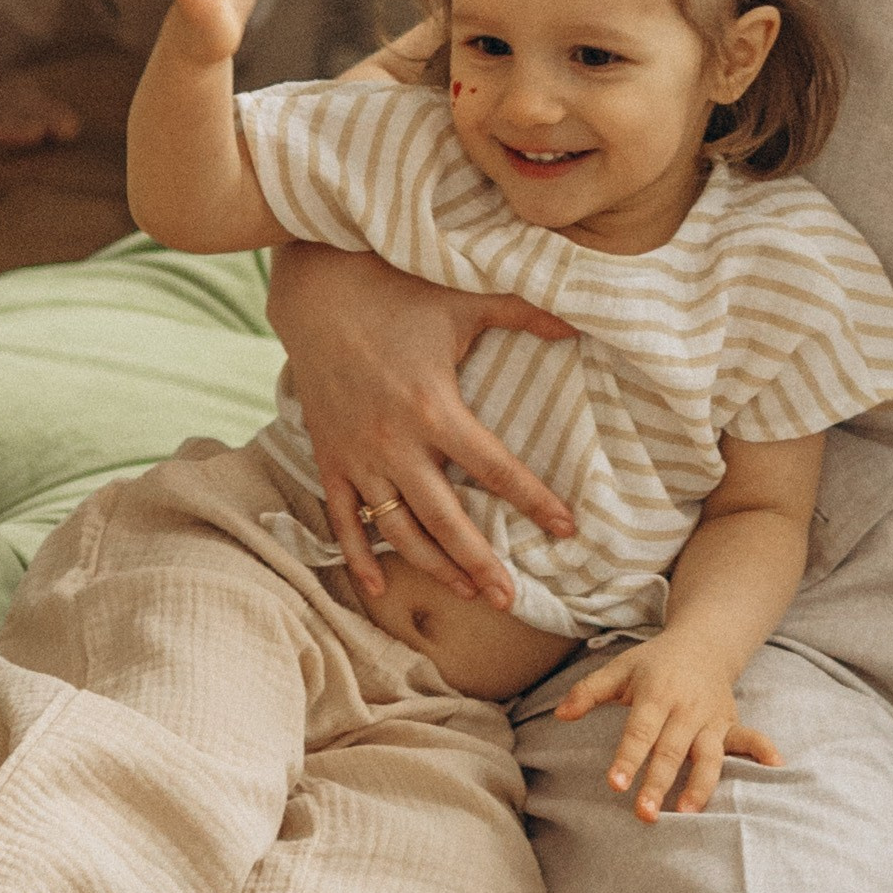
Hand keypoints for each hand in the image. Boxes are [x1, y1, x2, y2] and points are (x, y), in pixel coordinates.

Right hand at [267, 245, 577, 606]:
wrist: (317, 293)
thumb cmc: (396, 294)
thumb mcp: (463, 302)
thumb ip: (522, 314)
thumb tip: (576, 325)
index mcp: (434, 408)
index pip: (494, 468)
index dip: (534, 501)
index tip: (567, 529)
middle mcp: (396, 442)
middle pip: (445, 519)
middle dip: (479, 562)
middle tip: (510, 598)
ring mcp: (359, 456)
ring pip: (398, 529)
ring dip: (432, 566)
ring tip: (466, 593)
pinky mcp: (330, 458)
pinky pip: (343, 520)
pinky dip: (358, 557)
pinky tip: (378, 589)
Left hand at [555, 636, 780, 821]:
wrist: (702, 642)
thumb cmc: (654, 663)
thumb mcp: (619, 669)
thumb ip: (589, 692)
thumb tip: (559, 714)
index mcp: (657, 693)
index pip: (641, 731)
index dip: (628, 758)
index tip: (615, 784)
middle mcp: (686, 708)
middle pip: (672, 751)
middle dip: (660, 783)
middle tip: (645, 815)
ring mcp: (711, 718)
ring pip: (709, 755)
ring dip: (701, 785)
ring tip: (687, 813)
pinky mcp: (730, 724)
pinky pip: (749, 739)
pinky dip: (763, 751)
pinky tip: (776, 768)